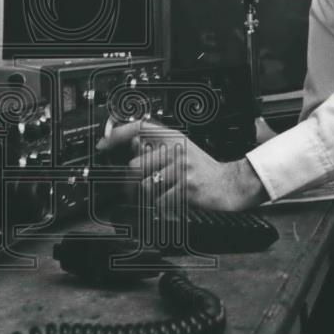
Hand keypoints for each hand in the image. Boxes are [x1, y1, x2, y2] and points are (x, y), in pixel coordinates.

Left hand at [95, 118, 267, 211]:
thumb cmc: (203, 169)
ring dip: (142, 197)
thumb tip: (130, 146)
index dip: (118, 133)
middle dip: (130, 182)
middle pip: (136, 165)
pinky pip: (159, 200)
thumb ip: (158, 146)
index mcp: (174, 137)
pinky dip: (158, 206)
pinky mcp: (187, 187)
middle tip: (130, 190)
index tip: (103, 143)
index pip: (140, 127)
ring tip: (146, 200)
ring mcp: (182, 168)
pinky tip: (163, 205)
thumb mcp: (182, 148)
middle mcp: (176, 149)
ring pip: (145, 185)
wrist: (230, 184)